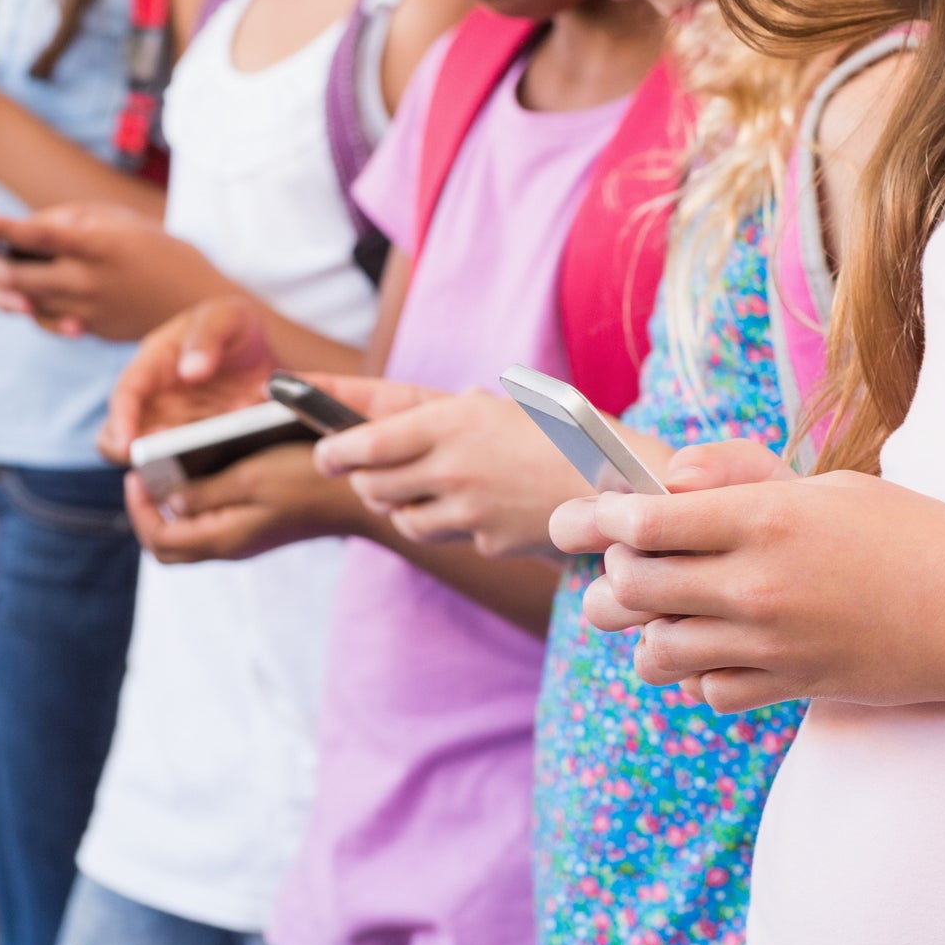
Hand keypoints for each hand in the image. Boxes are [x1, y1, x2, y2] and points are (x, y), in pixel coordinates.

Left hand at [0, 206, 231, 340]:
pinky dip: (26, 304)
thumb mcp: (117, 220)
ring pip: (20, 303)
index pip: (36, 237)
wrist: (198, 304)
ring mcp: (85, 312)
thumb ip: (68, 222)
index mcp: (97, 245)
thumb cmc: (156, 249)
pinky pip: (42, 319)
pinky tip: (26, 291)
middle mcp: (87, 282)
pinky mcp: (87, 331)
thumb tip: (20, 231)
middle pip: (14, 277)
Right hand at [102, 295, 282, 463]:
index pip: (125, 395)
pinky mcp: (199, 446)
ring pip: (156, 460)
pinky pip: (194, 466)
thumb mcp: (225, 317)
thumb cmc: (234, 326)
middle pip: (125, 439)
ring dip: (174, 466)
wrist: (264, 351)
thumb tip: (189, 371)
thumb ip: (208, 336)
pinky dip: (208, 467)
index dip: (121, 421)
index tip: (128, 444)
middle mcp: (155, 402)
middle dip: (138, 455)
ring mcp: (177, 428)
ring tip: (203, 457)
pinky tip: (235, 450)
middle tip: (165, 460)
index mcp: (151, 365)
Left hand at [125, 444, 379, 563]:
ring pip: (189, 537)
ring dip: (172, 511)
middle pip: (169, 547)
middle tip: (144, 481)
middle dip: (148, 516)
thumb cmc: (307, 481)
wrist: (356, 500)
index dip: (139, 509)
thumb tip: (168, 500)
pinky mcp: (255, 530)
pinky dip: (197, 506)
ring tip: (168, 475)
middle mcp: (229, 547)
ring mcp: (243, 541)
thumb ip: (206, 492)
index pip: (159, 539)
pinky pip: (212, 525)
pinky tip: (203, 475)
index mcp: (223, 538)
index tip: (134, 476)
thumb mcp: (252, 477)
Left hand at [315, 388, 586, 558]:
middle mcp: (450, 468)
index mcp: (449, 422)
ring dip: (400, 505)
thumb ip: (441, 413)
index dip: (333, 449)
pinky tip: (474, 506)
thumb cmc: (564, 430)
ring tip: (424, 487)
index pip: (362, 442)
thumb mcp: (499, 403)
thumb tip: (384, 421)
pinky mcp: (486, 541)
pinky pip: (446, 535)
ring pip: (401, 517)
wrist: (623, 480)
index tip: (322, 451)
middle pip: (372, 486)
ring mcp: (467, 511)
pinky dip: (446, 523)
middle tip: (369, 470)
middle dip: (364, 479)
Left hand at [554, 439, 944, 712]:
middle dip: (606, 576)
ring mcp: (770, 643)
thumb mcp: (827, 486)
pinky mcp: (788, 687)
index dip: (591, 519)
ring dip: (644, 631)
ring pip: (654, 651)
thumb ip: (737, 476)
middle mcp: (758, 585)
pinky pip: (707, 690)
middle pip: (629, 588)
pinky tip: (720, 649)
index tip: (572, 519)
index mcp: (765, 520)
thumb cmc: (909, 536)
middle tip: (617, 565)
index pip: (641, 521)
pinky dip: (700, 673)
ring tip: (664, 611)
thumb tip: (664, 482)